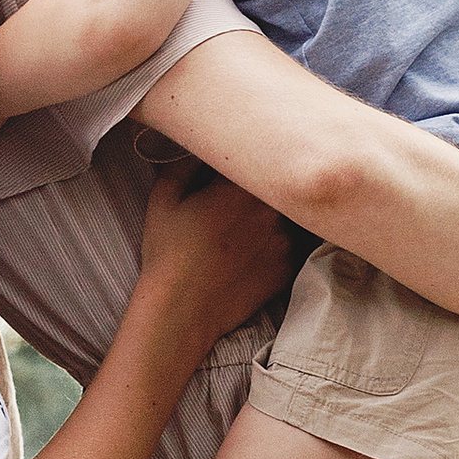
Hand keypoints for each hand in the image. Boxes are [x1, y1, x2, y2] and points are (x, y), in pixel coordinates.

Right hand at [134, 159, 297, 353]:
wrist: (181, 310)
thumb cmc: (168, 254)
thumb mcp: (165, 198)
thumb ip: (186, 162)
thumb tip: (204, 148)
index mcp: (240, 186)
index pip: (255, 156)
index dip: (243, 162)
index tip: (231, 174)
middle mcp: (270, 208)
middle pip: (277, 183)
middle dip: (263, 185)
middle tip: (238, 202)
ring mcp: (286, 238)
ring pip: (289, 211)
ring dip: (274, 212)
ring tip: (245, 228)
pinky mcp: (291, 264)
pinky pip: (294, 240)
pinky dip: (278, 240)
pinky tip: (252, 251)